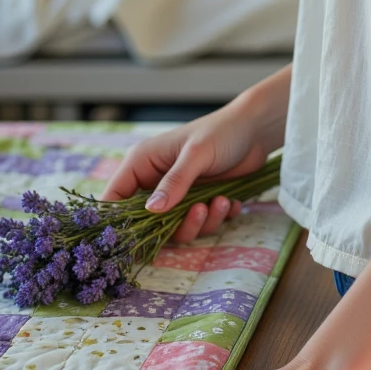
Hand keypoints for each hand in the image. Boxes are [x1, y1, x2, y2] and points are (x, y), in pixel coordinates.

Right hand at [99, 95, 271, 243]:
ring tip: (219, 202)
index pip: (115, 197)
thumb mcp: (196, 154)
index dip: (117, 221)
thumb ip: (175, 182)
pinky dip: (217, 218)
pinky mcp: (199, 202)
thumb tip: (152, 210)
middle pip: (147, 222)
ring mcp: (178, 194)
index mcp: (143, 163)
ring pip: (176, 228)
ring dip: (200, 222)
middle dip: (173, 224)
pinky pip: (201, 225)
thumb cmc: (221, 132)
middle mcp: (157, 182)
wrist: (255, 129)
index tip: (130, 240)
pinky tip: (231, 202)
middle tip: (198, 210)